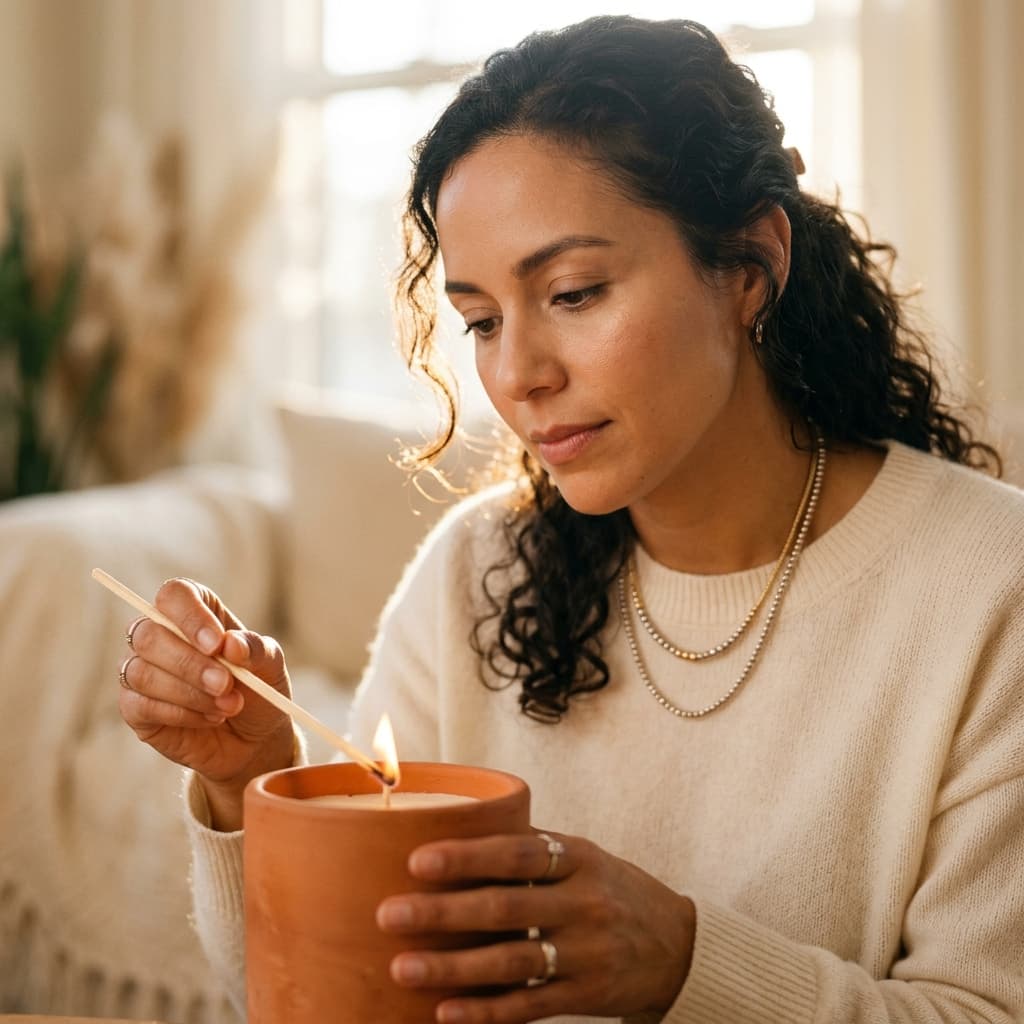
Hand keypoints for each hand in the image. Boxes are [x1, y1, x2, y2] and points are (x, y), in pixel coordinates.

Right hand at [117, 578, 295, 828]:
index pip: (173, 595)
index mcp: (194, 611)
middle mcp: (160, 634)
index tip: (217, 645)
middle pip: (148, 634)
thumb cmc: (259, 690)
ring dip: (190, 693)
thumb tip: (229, 643)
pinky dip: (182, 714)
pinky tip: (209, 718)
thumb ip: (254, 648)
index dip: (190, 617)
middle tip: (226, 684)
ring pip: (141, 672)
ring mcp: (141, 670)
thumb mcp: (270, 665)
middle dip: (190, 664)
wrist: (255, 739)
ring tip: (228, 705)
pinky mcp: (135, 708)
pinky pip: (141, 705)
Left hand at [375, 829, 694, 1023]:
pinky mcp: (587, 996)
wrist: (680, 946)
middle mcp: (584, 902)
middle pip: (505, 907)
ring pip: (511, 961)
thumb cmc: (615, 890)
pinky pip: (530, 1006)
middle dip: (443, 912)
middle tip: (389, 914)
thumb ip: (533, 850)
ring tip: (402, 967)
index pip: (517, 852)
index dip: (468, 856)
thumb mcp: (586, 857)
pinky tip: (446, 1012)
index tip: (418, 860)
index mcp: (579, 858)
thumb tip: (459, 829)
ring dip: (453, 966)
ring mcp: (587, 953)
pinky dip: (486, 1011)